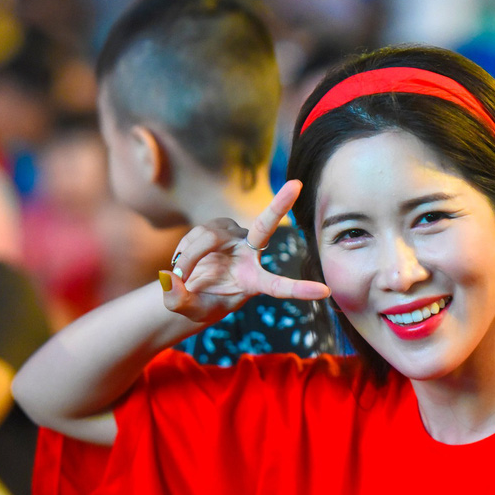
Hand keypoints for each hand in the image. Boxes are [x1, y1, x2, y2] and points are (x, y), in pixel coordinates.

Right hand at [159, 180, 330, 322]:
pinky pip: (197, 234)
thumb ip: (179, 299)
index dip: (299, 289)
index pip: (278, 286)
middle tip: (296, 184)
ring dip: (190, 256)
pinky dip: (185, 251)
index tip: (324, 292)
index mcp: (254, 281)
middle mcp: (249, 254)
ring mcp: (234, 237)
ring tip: (181, 274)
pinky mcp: (218, 228)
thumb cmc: (199, 303)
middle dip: (279, 204)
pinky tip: (183, 262)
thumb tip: (170, 279)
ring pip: (210, 236)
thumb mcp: (188, 310)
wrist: (190, 288)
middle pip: (265, 225)